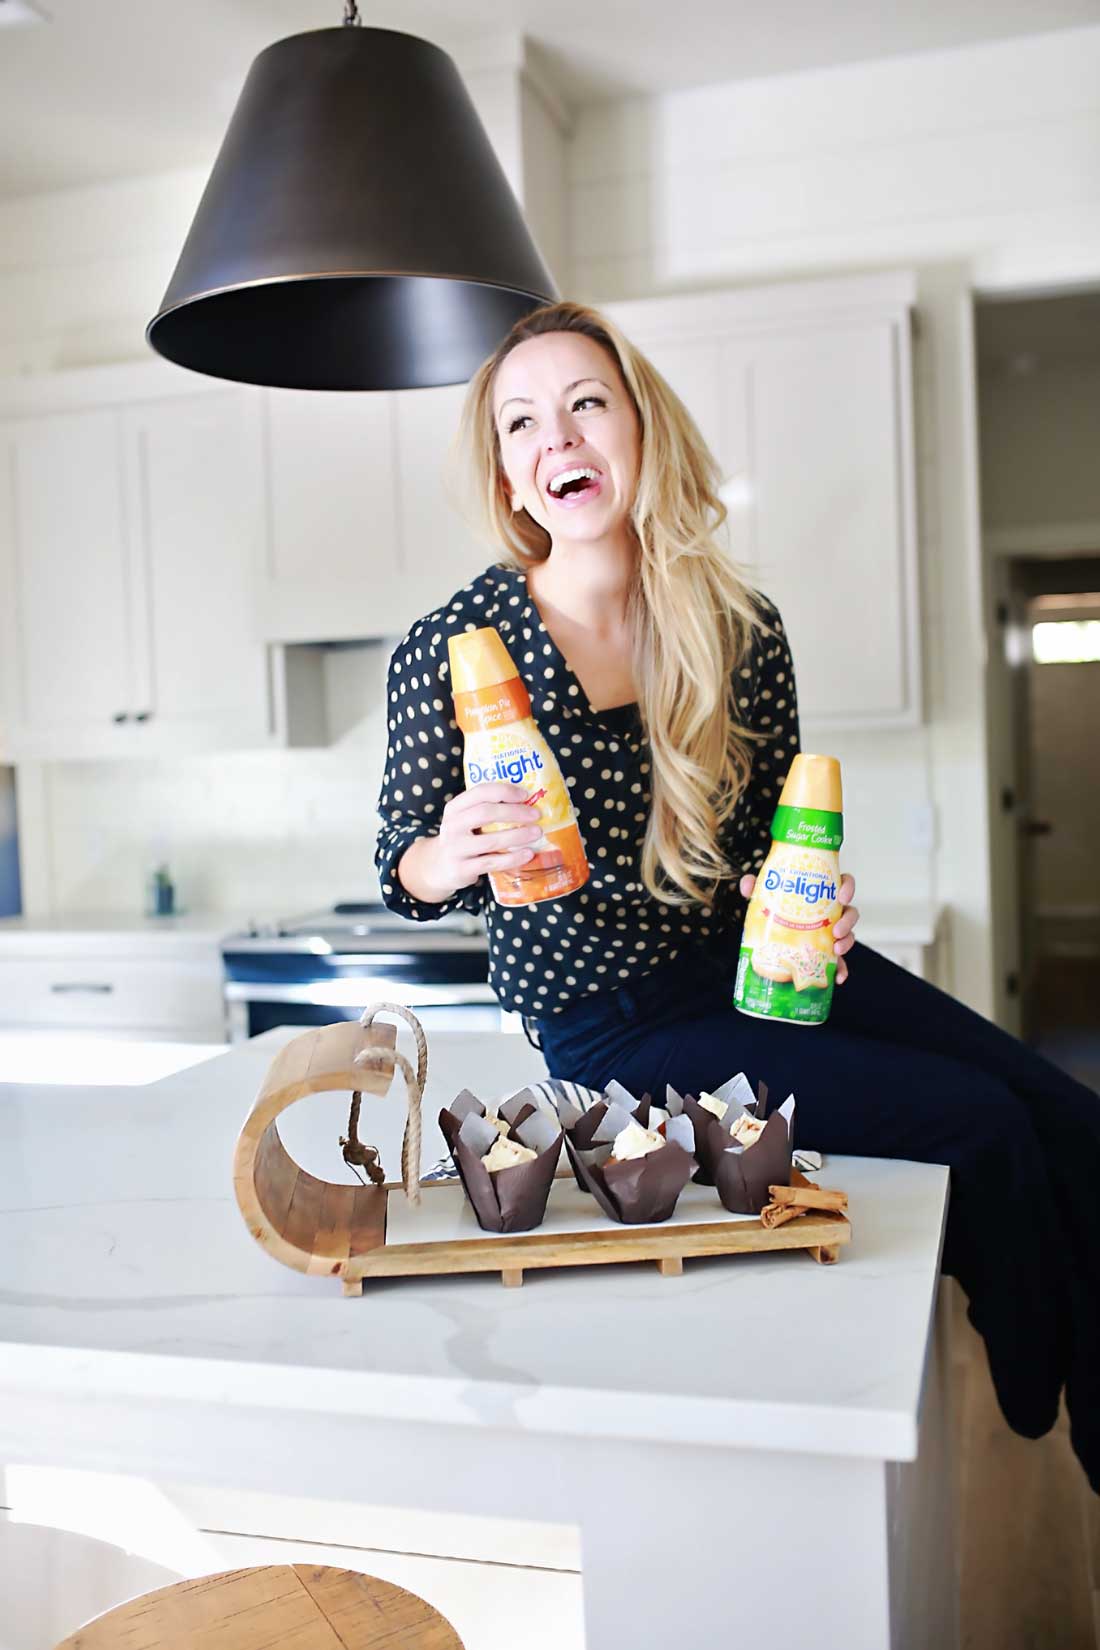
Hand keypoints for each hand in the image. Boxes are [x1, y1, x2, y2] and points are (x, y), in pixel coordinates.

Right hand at [426, 782, 542, 895]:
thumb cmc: (463, 837)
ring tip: (537, 832)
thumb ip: (487, 809)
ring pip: (491, 840)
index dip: (504, 791)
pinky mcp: (462, 869)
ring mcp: (456, 848)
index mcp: (454, 808)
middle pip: (486, 813)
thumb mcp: (465, 819)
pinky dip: (513, 858)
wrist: (440, 866)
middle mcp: (452, 826)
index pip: (480, 792)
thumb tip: (529, 800)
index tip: (525, 794)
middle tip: (536, 814)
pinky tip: (528, 854)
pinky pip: (492, 862)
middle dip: (515, 812)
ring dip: (518, 835)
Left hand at [738, 872, 859, 984]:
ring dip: (847, 942)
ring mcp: (832, 932)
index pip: (844, 883)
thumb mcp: (765, 893)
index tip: (842, 896)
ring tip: (837, 950)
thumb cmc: (776, 904)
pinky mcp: (828, 952)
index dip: (848, 887)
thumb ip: (756, 885)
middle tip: (836, 931)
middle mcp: (831, 911)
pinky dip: (841, 969)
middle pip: (851, 912)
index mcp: (822, 893)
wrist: (770, 926)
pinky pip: (840, 961)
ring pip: (849, 935)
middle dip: (848, 922)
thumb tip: (746, 884)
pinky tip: (838, 978)